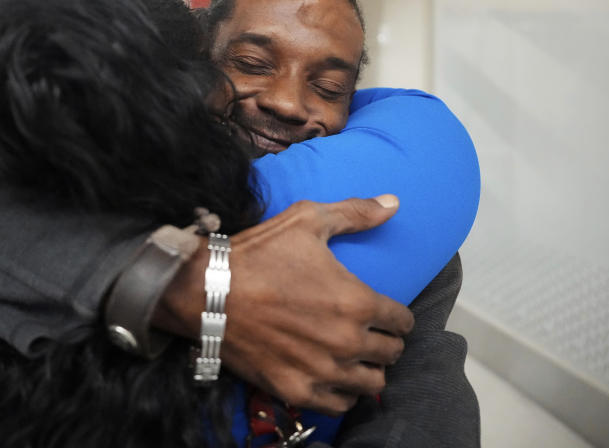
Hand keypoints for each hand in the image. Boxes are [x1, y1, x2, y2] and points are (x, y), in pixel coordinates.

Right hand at [155, 195, 413, 414]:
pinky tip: (334, 379)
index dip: (398, 316)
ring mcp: (322, 371)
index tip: (386, 313)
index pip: (402, 322)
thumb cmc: (258, 254)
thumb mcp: (307, 221)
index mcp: (357, 302)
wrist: (206, 291)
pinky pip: (339, 405)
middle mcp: (347, 342)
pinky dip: (342, 394)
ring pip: (371, 384)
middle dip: (386, 342)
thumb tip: (393, 203)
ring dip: (368, 370)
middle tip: (371, 334)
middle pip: (391, 354)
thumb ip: (355, 213)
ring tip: (356, 359)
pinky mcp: (296, 391)